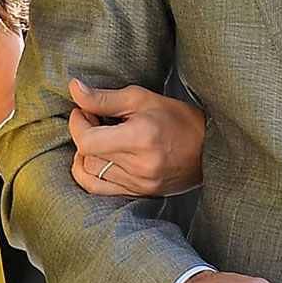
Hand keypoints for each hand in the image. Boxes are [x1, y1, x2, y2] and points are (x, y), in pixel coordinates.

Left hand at [70, 79, 206, 197]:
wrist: (207, 148)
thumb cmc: (177, 119)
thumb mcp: (141, 98)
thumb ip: (104, 98)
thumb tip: (74, 89)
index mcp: (140, 138)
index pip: (87, 141)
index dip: (77, 124)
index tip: (82, 111)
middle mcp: (139, 166)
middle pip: (87, 156)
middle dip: (82, 134)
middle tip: (92, 119)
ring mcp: (139, 184)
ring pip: (89, 172)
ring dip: (85, 153)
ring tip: (97, 138)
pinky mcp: (139, 193)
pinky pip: (99, 189)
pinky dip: (89, 173)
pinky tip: (95, 159)